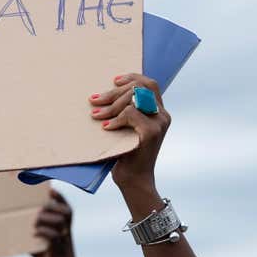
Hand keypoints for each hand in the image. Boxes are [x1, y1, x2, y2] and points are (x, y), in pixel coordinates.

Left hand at [32, 189, 90, 256]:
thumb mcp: (41, 249)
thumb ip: (33, 238)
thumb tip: (15, 232)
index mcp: (64, 230)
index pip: (67, 210)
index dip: (60, 198)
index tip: (50, 189)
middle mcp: (66, 234)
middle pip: (66, 212)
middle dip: (52, 205)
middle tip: (40, 203)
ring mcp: (63, 243)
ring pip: (59, 223)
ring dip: (46, 217)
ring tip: (35, 217)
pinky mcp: (57, 252)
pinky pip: (53, 238)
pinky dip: (44, 232)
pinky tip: (34, 232)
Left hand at [89, 73, 170, 190]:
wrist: (134, 179)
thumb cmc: (125, 152)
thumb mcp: (126, 128)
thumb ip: (126, 111)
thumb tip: (106, 93)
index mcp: (158, 112)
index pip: (149, 83)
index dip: (132, 77)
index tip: (113, 81)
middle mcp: (162, 115)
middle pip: (139, 88)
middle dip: (113, 92)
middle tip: (94, 100)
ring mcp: (159, 123)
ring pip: (134, 98)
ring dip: (110, 105)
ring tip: (96, 115)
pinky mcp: (152, 132)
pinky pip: (131, 113)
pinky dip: (116, 119)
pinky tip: (106, 128)